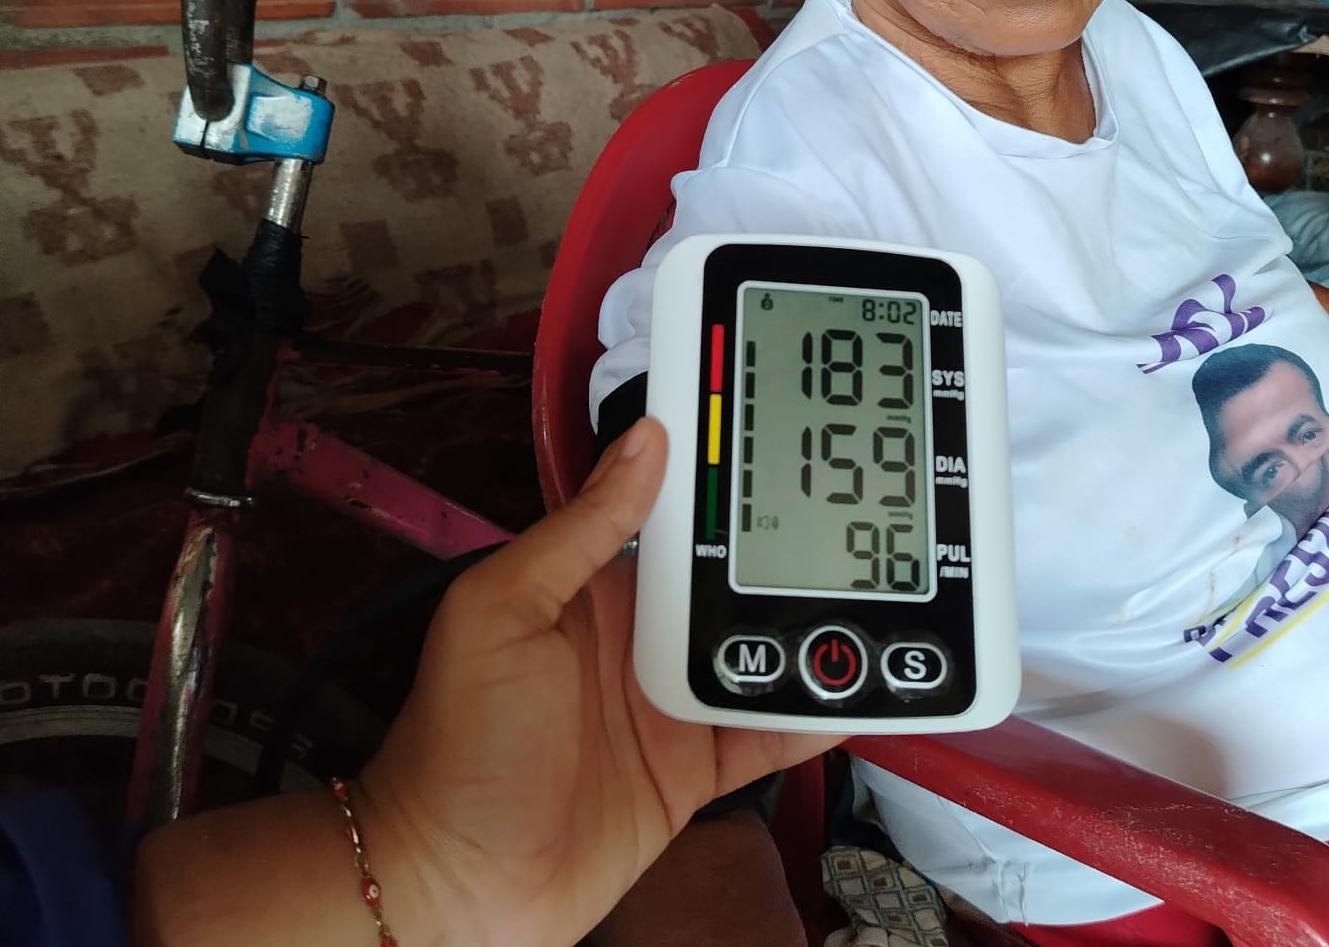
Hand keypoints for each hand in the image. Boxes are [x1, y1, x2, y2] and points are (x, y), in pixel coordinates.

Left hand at [357, 418, 840, 946]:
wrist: (459, 888)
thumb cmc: (459, 741)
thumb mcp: (504, 611)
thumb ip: (580, 530)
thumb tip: (645, 441)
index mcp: (592, 585)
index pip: (669, 516)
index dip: (720, 483)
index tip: (779, 447)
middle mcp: (638, 636)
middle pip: (727, 582)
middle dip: (783, 555)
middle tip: (849, 528)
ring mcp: (668, 703)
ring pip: (757, 652)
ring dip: (805, 633)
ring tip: (868, 599)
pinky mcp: (692, 769)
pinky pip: (763, 731)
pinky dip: (809, 713)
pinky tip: (854, 690)